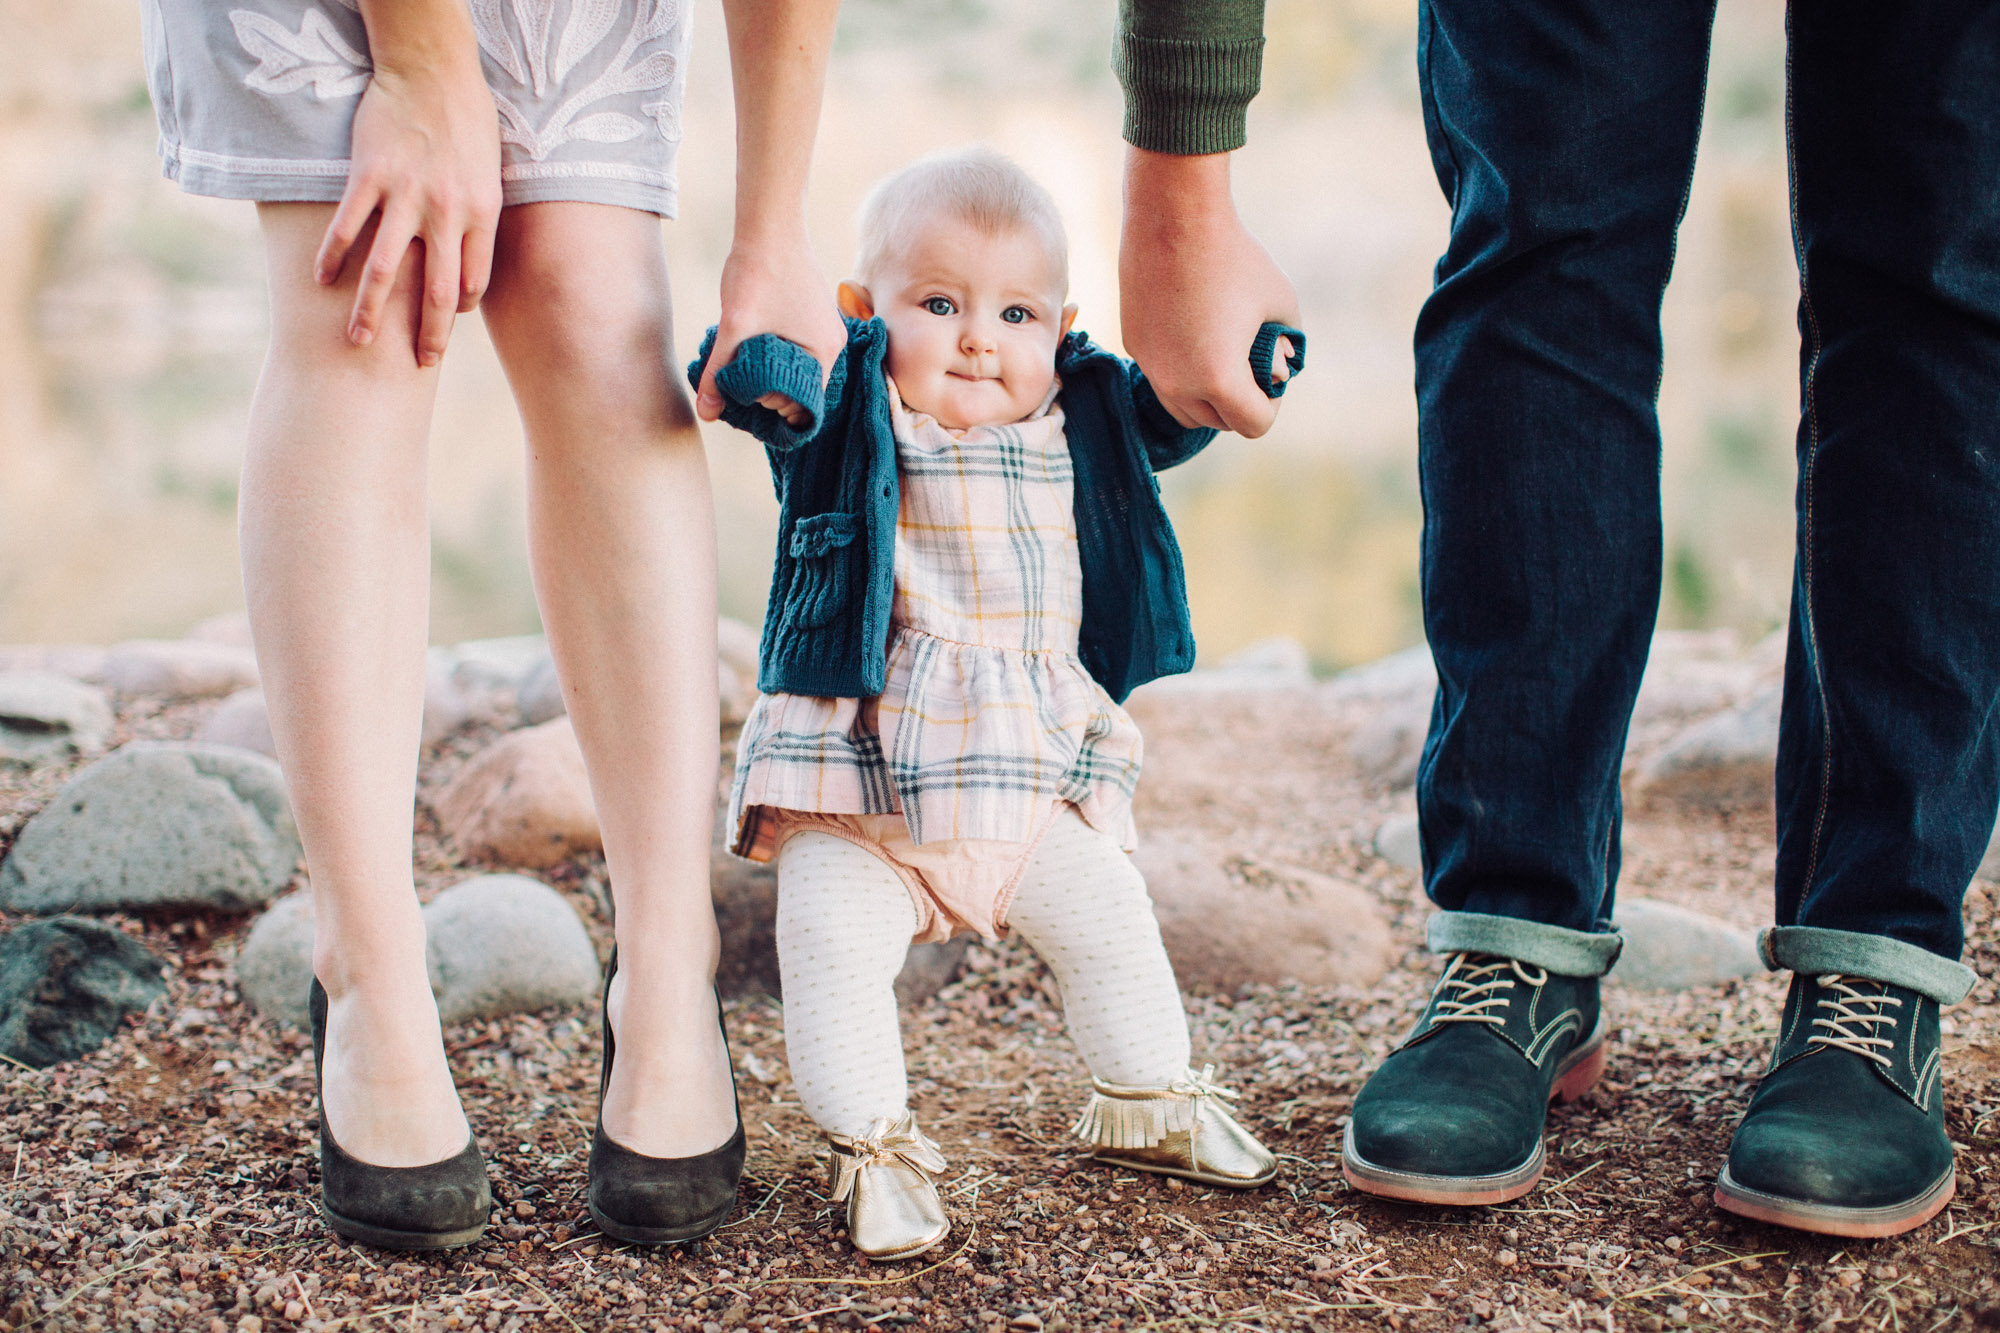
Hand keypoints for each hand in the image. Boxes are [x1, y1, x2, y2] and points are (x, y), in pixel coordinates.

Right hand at [314, 51, 500, 366]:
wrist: (432, 70)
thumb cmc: (468, 119)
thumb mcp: (490, 172)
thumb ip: (480, 214)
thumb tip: (472, 251)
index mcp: (481, 215)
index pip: (474, 282)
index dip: (462, 308)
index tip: (450, 320)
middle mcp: (446, 215)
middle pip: (437, 292)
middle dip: (429, 335)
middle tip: (419, 364)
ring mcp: (406, 198)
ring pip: (386, 271)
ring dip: (370, 312)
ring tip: (358, 342)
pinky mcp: (369, 178)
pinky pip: (347, 228)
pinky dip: (331, 257)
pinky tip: (320, 280)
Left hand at [696, 232, 846, 423]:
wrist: (770, 224)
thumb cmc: (759, 273)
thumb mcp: (734, 328)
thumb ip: (719, 373)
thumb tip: (704, 414)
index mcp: (825, 353)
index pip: (804, 404)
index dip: (773, 408)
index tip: (745, 399)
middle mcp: (833, 343)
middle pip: (801, 387)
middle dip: (769, 390)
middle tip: (736, 381)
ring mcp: (826, 326)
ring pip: (796, 365)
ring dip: (770, 370)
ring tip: (740, 362)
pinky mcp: (814, 313)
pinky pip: (797, 346)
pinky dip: (775, 351)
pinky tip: (750, 342)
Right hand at [1120, 147, 1299, 437]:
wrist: (1174, 218)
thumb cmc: (1235, 258)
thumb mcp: (1282, 301)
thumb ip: (1287, 343)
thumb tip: (1281, 365)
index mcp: (1220, 380)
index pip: (1254, 425)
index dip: (1272, 404)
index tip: (1272, 375)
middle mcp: (1179, 384)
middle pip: (1217, 422)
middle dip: (1239, 403)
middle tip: (1250, 366)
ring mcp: (1151, 367)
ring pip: (1183, 409)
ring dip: (1207, 397)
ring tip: (1223, 360)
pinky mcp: (1134, 345)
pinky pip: (1163, 377)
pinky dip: (1182, 370)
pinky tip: (1196, 333)